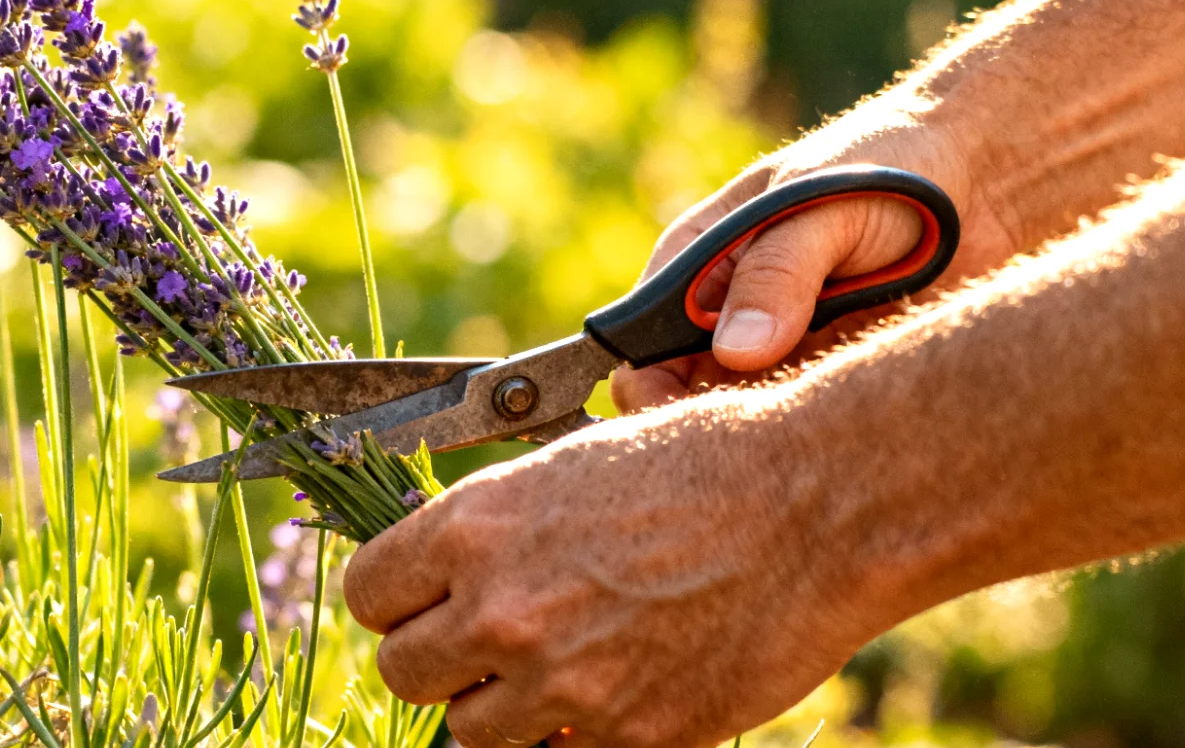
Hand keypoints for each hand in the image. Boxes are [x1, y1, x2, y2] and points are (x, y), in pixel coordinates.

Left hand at [344, 386, 889, 747]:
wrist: (815, 506)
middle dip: (442, 657)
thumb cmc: (705, 463)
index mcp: (477, 527)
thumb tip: (457, 569)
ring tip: (560, 663)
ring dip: (503, 705)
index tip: (425, 598)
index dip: (398, 598)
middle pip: (404, 672)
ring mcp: (564, 685)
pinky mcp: (628, 738)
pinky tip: (617, 685)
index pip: (370, 595)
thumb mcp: (575, 465)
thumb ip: (499, 529)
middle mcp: (502, 611)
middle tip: (489, 639)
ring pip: (472, 732)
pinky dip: (577, 733)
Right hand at [611, 108, 1013, 411]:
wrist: (985, 183)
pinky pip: (799, 424)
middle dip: (700, 422)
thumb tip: (734, 352)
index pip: (640, 333)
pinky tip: (835, 434)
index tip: (678, 416)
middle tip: (748, 441)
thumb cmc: (891, 171)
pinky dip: (807, 438)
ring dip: (758, 436)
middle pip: (681, 391)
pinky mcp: (831, 377)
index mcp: (702, 256)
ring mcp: (780, 349)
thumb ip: (779, 273)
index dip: (647, 381)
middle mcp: (729, 310)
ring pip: (739, 417)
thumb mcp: (824, 207)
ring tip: (801, 434)